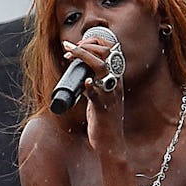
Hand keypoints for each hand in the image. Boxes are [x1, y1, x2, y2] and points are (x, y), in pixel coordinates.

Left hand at [61, 35, 124, 149]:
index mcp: (115, 79)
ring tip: (70, 55)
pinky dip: (89, 86)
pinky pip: (97, 94)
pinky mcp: (102, 108)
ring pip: (101, 68)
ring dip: (84, 57)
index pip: (111, 50)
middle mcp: (115, 83)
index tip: (78, 44)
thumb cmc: (104, 120)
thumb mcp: (101, 97)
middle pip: (106, 53)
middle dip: (86, 45)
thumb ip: (94, 84)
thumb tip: (81, 75)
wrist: (111, 143)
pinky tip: (84, 82)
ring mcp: (109, 95)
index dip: (95, 42)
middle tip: (69, 48)